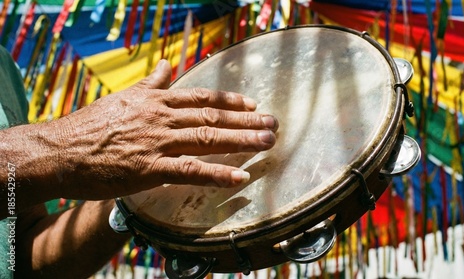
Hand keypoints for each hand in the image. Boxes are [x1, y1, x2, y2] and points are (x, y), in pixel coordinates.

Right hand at [19, 60, 278, 200]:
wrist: (60, 151)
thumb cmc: (91, 125)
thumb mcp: (125, 96)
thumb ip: (152, 83)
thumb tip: (167, 64)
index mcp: (156, 100)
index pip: (202, 98)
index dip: (230, 100)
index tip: (253, 104)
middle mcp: (162, 117)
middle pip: (212, 117)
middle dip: (246, 121)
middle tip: (273, 124)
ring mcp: (157, 143)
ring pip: (207, 139)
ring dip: (241, 141)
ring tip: (267, 143)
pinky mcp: (149, 169)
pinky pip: (190, 171)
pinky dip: (218, 173)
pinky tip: (240, 176)